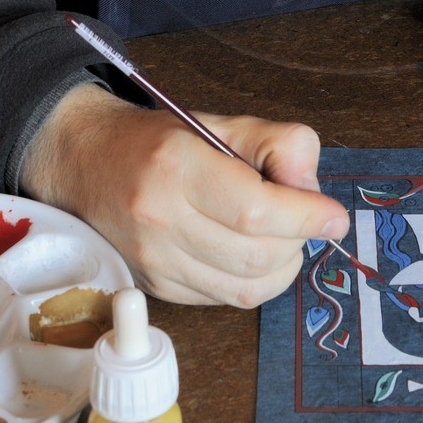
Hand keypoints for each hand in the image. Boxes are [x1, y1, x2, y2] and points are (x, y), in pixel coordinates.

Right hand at [20, 85, 348, 304]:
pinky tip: (250, 251)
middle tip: (302, 216)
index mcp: (176, 167)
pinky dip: (253, 280)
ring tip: (279, 233)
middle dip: (297, 240)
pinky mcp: (159, 289)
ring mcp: (155, 262)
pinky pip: (227, 299)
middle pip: (255, 255)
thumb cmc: (160, 142)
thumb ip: (277, 144)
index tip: (333, 216)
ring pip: (246, 288)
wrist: (89, 164)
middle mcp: (160, 220)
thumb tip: (312, 190)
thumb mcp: (222, 122)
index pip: (252, 210)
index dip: (303, 217)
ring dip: (281, 265)